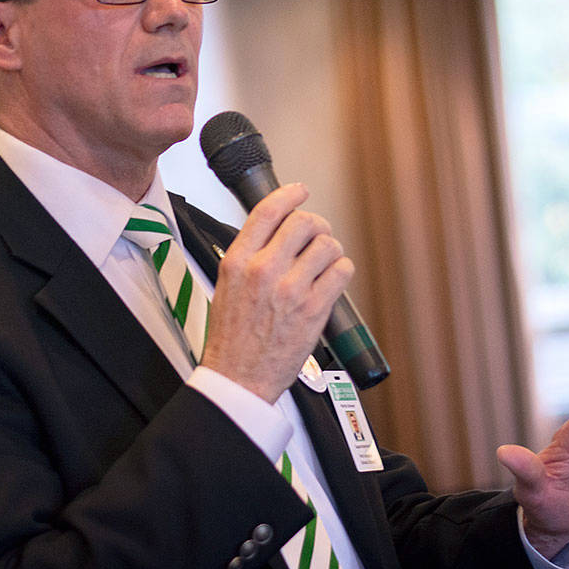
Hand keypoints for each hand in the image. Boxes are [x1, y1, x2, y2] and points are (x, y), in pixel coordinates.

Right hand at [200, 183, 352, 402]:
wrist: (238, 377)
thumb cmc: (231, 338)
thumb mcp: (225, 286)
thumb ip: (248, 256)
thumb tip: (275, 232)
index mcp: (237, 262)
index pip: (267, 211)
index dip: (289, 195)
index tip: (300, 191)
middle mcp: (263, 270)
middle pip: (304, 222)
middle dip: (316, 225)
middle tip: (318, 235)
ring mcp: (290, 289)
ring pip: (328, 245)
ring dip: (331, 250)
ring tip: (325, 263)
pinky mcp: (313, 310)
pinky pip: (341, 271)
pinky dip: (342, 271)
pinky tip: (332, 279)